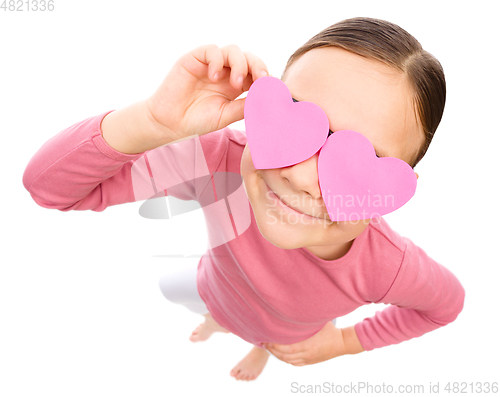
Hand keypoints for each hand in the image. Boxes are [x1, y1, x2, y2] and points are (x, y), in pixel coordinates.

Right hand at [145, 44, 268, 142]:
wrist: (170, 123)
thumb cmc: (197, 120)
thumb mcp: (226, 115)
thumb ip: (244, 106)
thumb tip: (267, 98)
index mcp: (236, 85)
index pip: (256, 73)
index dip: (265, 77)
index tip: (271, 88)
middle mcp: (225, 72)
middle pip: (249, 58)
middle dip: (258, 66)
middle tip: (261, 79)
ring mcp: (210, 64)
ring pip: (233, 50)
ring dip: (240, 64)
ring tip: (235, 84)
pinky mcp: (195, 58)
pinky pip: (211, 50)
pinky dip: (216, 61)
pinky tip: (214, 78)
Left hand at [263, 321, 345, 366]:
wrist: (342, 343)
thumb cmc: (330, 330)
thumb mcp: (318, 321)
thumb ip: (306, 317)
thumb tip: (293, 306)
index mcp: (308, 345)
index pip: (286, 348)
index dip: (275, 345)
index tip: (267, 338)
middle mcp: (307, 354)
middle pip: (284, 356)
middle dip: (272, 350)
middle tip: (264, 342)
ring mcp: (308, 359)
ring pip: (288, 361)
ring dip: (277, 355)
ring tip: (270, 348)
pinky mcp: (310, 362)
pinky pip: (295, 363)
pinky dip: (286, 360)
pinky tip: (280, 354)